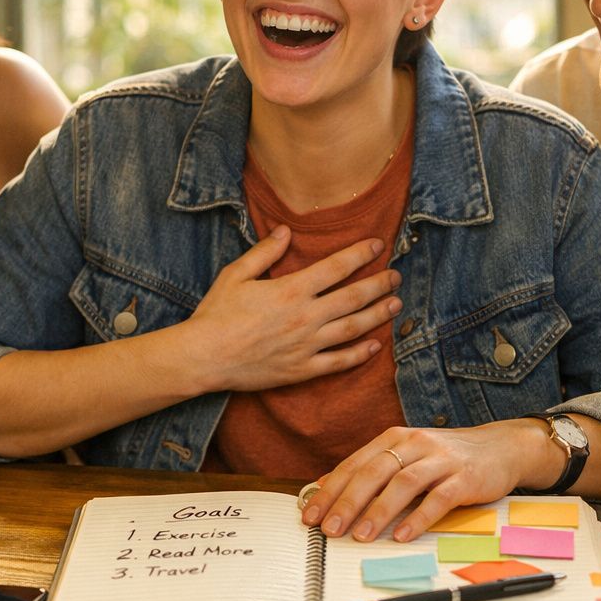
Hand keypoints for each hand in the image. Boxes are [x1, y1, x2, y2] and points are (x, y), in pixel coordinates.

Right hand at [186, 225, 401, 392]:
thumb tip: (286, 231)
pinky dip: (359, 354)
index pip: (336, 268)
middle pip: (353, 297)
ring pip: (353, 329)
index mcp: (291, 290)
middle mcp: (305, 317)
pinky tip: (375, 346)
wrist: (204, 357)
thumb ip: (264, 252)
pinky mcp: (301, 370)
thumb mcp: (236, 274)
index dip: (360, 255)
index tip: (378, 245)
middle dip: (378, 284)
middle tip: (396, 276)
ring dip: (377, 315)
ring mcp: (306, 345)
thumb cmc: (216, 313)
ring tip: (395, 304)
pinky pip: (338, 362)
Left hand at [301, 420, 543, 542]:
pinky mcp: (465, 477)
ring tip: (360, 536)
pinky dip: (418, 517)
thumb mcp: (408, 455)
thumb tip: (327, 487)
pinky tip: (402, 535)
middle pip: (375, 472)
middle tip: (329, 529)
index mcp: (396, 438)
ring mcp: (441, 459)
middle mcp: (416, 444)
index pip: (356, 464)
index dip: (331, 489)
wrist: (501, 447)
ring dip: (379, 510)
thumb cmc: (447, 457)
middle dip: (348, 501)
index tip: (310, 515)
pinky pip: (439, 498)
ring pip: (403, 483)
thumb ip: (372, 469)